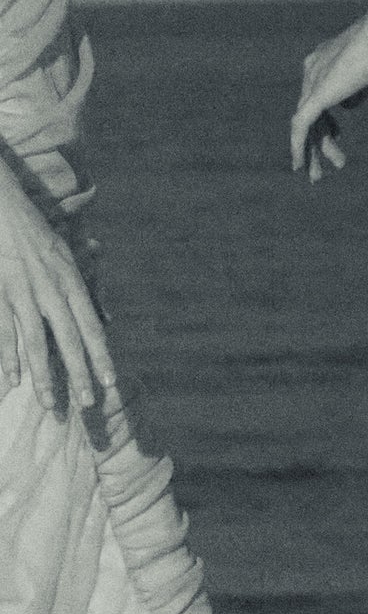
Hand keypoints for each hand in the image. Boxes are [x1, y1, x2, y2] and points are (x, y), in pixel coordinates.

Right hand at [0, 163, 114, 409]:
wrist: (4, 209)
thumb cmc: (38, 236)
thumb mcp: (69, 258)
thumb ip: (85, 290)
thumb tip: (107, 319)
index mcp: (72, 281)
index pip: (92, 325)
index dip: (102, 355)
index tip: (111, 382)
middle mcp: (52, 289)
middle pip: (69, 338)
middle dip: (79, 372)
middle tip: (88, 403)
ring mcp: (24, 292)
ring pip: (36, 341)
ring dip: (44, 375)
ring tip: (51, 404)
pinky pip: (5, 331)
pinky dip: (9, 357)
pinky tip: (14, 381)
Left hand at [289, 12, 367, 181]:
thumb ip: (360, 86)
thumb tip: (350, 104)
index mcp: (324, 60)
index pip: (320, 95)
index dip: (327, 119)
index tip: (338, 136)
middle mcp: (313, 69)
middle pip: (310, 112)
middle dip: (318, 140)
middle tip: (326, 165)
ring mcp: (313, 81)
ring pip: (306, 124)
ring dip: (315, 151)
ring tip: (321, 175)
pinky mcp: (317, 94)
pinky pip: (301, 126)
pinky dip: (298, 146)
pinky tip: (299, 165)